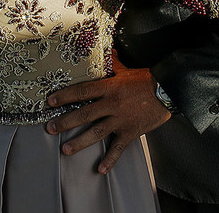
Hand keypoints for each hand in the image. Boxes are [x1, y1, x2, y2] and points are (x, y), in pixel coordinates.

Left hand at [45, 51, 170, 173]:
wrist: (168, 91)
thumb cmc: (146, 80)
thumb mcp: (127, 69)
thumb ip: (114, 62)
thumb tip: (107, 50)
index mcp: (110, 87)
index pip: (82, 91)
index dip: (65, 96)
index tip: (51, 102)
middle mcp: (112, 104)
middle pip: (84, 114)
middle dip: (65, 122)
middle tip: (50, 128)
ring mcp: (121, 120)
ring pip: (96, 132)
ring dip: (79, 142)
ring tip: (66, 149)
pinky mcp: (130, 132)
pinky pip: (118, 148)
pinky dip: (110, 160)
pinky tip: (100, 169)